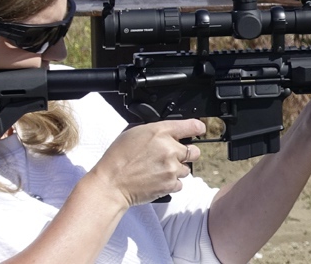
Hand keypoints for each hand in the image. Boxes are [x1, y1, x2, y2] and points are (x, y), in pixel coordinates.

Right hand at [88, 119, 203, 205]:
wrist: (111, 183)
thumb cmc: (118, 158)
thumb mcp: (134, 132)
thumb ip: (157, 131)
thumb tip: (170, 132)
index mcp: (160, 132)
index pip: (192, 126)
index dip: (197, 128)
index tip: (199, 130)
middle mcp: (169, 149)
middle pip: (194, 151)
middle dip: (186, 154)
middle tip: (172, 157)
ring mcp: (172, 168)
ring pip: (187, 169)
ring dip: (177, 170)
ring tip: (159, 170)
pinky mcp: (170, 184)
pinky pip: (180, 183)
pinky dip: (171, 183)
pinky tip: (157, 180)